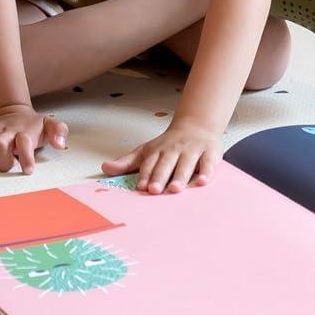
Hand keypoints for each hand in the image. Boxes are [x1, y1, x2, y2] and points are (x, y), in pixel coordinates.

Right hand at [0, 104, 67, 174]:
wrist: (11, 111)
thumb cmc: (31, 126)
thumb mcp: (49, 124)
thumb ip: (58, 131)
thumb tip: (59, 144)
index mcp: (20, 132)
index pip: (23, 142)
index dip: (25, 156)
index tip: (27, 170)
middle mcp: (1, 133)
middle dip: (3, 160)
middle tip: (8, 165)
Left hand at [102, 118, 220, 193]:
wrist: (196, 125)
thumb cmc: (168, 145)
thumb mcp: (146, 151)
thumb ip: (127, 162)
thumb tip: (104, 167)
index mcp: (157, 151)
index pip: (149, 163)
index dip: (145, 174)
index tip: (141, 186)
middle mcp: (174, 150)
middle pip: (166, 164)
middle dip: (160, 176)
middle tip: (154, 190)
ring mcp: (192, 151)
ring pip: (186, 164)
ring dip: (180, 176)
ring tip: (175, 189)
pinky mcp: (210, 153)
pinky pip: (208, 163)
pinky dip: (206, 172)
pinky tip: (203, 182)